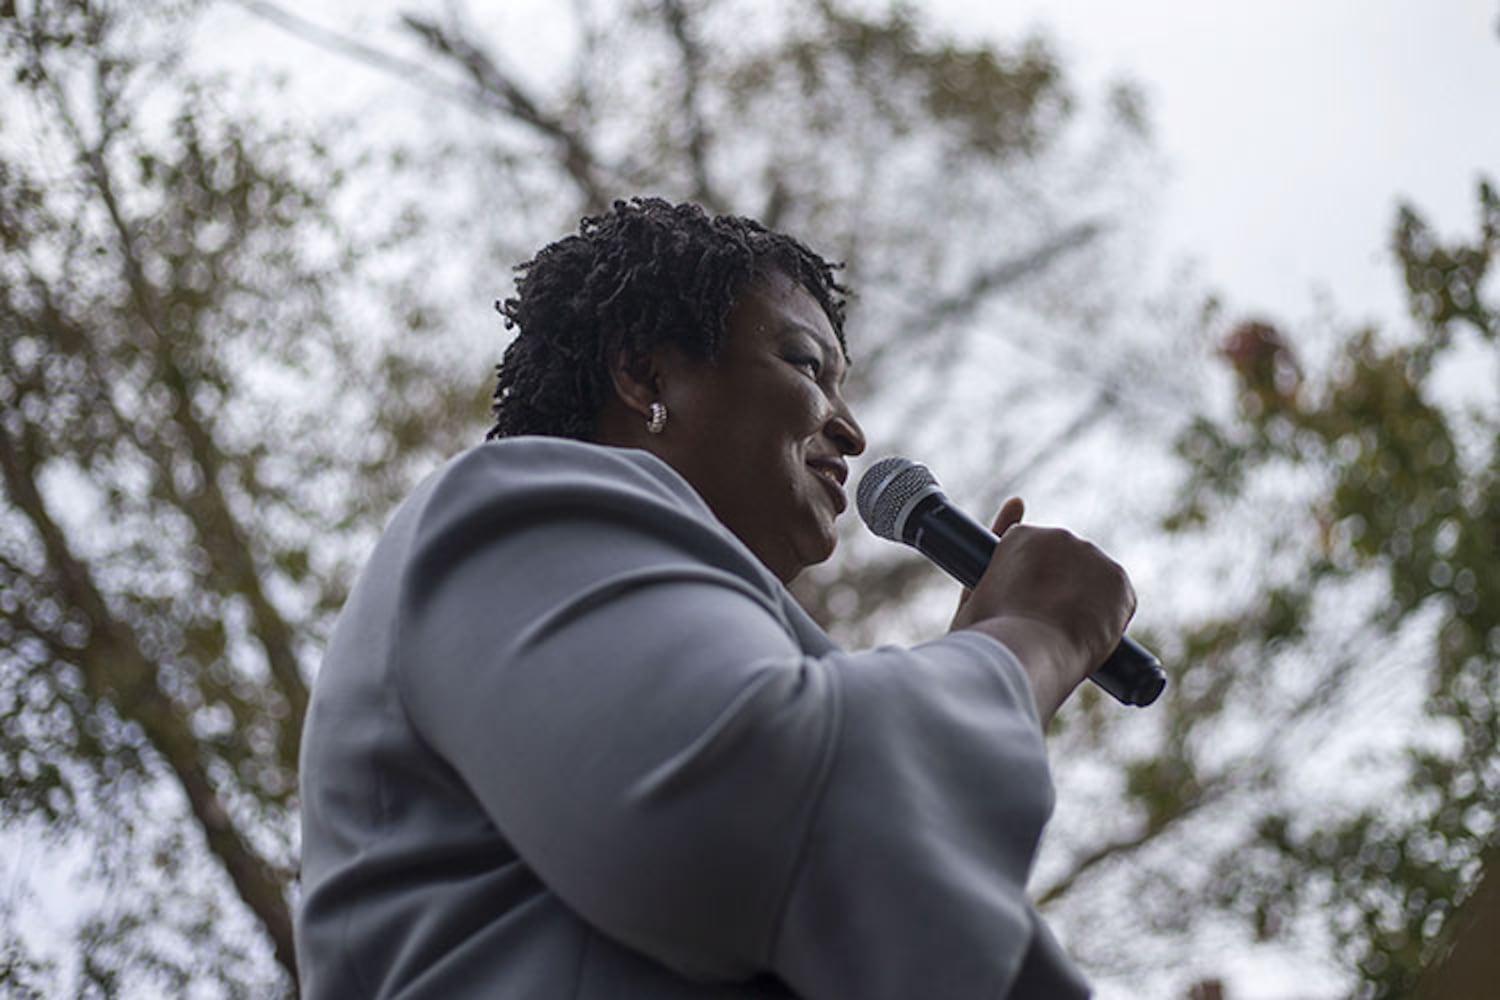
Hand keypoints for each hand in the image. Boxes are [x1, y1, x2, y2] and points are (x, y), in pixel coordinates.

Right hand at [950, 498, 1135, 724]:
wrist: (1023, 654)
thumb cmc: (990, 633)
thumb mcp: (976, 591)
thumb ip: (995, 552)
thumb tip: (1017, 502)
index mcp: (1021, 536)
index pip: (1034, 556)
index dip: (1033, 585)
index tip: (1026, 609)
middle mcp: (1059, 536)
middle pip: (1065, 565)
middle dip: (1059, 592)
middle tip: (1041, 627)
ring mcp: (1092, 556)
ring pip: (1092, 580)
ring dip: (1084, 602)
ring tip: (1061, 636)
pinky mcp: (1118, 580)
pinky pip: (1118, 598)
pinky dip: (1109, 618)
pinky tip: (1087, 636)